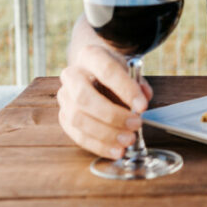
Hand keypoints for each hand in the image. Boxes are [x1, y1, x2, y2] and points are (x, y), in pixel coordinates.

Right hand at [57, 43, 152, 158]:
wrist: (93, 68)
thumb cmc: (114, 71)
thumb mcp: (129, 68)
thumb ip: (138, 83)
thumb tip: (144, 98)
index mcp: (91, 55)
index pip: (107, 71)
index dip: (125, 89)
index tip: (143, 106)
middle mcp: (72, 75)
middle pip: (85, 97)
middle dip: (112, 115)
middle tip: (136, 125)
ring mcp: (64, 96)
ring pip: (77, 118)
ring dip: (105, 134)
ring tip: (128, 141)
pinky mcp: (63, 116)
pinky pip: (76, 135)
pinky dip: (98, 145)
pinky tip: (115, 150)